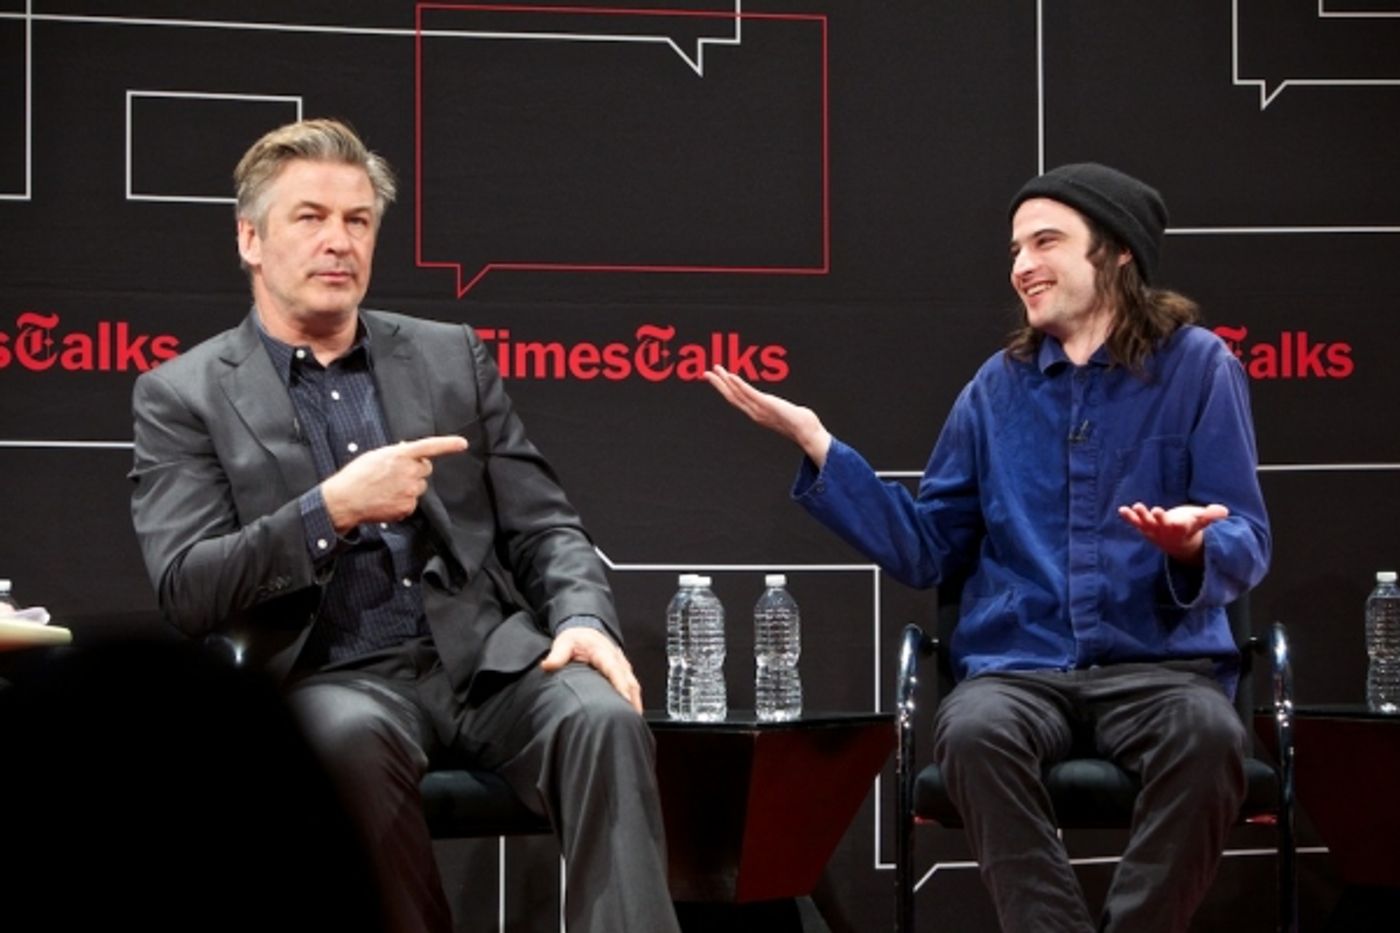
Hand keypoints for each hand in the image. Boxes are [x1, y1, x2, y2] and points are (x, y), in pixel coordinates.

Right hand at [321, 435, 468, 532]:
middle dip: (415, 470)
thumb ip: (396, 453)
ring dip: (409, 486)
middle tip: (395, 474)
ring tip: (387, 489)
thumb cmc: (356, 476)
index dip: (448, 445)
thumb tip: (407, 450)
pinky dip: (402, 501)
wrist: (345, 500)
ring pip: (419, 487)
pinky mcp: (408, 507)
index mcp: (400, 455)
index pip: (430, 447)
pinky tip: (386, 500)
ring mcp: (410, 491)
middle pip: (425, 469)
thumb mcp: (376, 456)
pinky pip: (412, 502)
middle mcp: (409, 472)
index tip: (462, 444)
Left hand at [540, 627, 642, 712]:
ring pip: (634, 686)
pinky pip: (633, 687)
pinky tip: (632, 715)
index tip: (625, 701)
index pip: (614, 670)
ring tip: (633, 723)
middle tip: (630, 721)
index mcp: (604, 653)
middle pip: (629, 682)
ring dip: (635, 703)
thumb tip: (547, 665)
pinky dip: (634, 701)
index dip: (620, 686)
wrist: (585, 631)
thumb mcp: (564, 643)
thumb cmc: (576, 639)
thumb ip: (557, 655)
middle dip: (632, 701)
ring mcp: (623, 666)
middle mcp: (617, 660)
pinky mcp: (624, 672)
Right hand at [703, 365, 831, 466]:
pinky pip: (750, 393)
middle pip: (731, 396)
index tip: (716, 378)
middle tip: (706, 373)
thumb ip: (776, 409)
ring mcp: (760, 408)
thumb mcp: (782, 413)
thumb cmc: (800, 424)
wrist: (807, 433)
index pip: (736, 399)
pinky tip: (731, 376)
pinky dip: (739, 384)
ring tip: (715, 369)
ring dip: (725, 380)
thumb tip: (779, 407)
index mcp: (757, 413)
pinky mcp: (767, 404)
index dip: (724, 389)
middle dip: (718, 384)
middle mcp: (754, 412)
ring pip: (737, 393)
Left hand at [1117, 502, 1229, 564]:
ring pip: (1147, 523)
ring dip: (1141, 515)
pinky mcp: (1145, 527)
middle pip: (1162, 524)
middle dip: (1159, 518)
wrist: (1178, 544)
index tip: (1178, 521)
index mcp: (1182, 529)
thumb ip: (1211, 516)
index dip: (1179, 524)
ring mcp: (1154, 530)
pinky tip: (1121, 510)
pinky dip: (1129, 517)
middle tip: (1155, 510)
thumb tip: (1224, 511)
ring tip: (1136, 507)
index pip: (1181, 527)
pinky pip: (1135, 522)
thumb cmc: (1191, 528)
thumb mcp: (1202, 522)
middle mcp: (1166, 531)